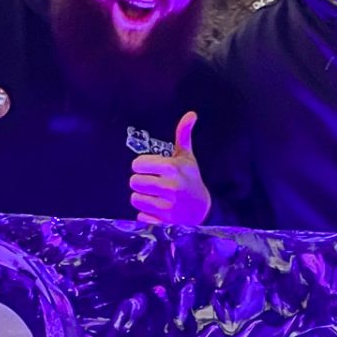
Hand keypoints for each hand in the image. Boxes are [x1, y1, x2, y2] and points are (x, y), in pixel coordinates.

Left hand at [131, 112, 210, 226]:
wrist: (202, 209)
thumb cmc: (190, 179)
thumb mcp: (187, 157)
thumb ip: (183, 134)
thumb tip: (191, 114)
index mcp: (172, 168)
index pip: (137, 164)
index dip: (140, 166)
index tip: (148, 168)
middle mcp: (170, 187)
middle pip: (134, 182)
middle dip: (140, 182)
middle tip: (151, 183)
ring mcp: (167, 207)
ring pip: (135, 199)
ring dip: (142, 198)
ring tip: (155, 196)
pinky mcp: (164, 223)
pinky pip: (141, 216)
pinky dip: (146, 214)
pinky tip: (158, 210)